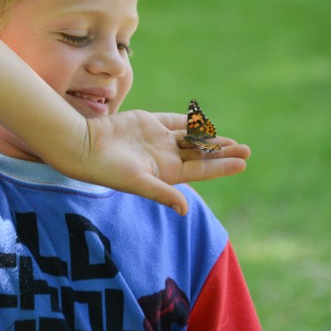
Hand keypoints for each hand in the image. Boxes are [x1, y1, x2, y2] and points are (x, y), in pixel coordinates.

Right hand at [69, 110, 250, 214]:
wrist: (84, 146)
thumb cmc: (108, 169)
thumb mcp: (137, 182)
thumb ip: (161, 193)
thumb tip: (185, 210)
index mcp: (165, 173)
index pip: (201, 169)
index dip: (222, 166)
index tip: (243, 161)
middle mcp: (164, 157)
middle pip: (200, 154)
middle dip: (222, 152)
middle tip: (246, 149)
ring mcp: (156, 140)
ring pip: (190, 137)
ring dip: (209, 138)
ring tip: (230, 140)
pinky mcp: (146, 123)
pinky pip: (173, 121)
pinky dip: (188, 121)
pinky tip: (204, 122)